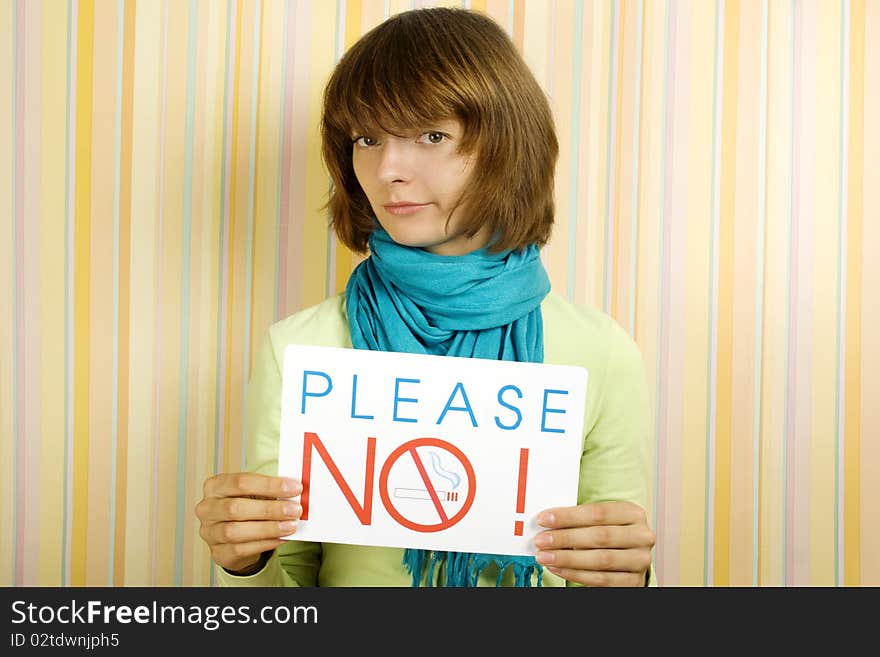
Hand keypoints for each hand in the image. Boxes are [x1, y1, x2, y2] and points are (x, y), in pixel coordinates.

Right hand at [195, 473, 301, 574]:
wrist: (233, 535)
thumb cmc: (245, 505)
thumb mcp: (253, 493)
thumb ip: (269, 490)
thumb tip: (294, 491)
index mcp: (215, 486)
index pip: (241, 482)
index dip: (269, 485)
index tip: (294, 488)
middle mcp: (207, 508)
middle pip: (235, 508)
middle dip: (269, 509)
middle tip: (294, 510)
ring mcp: (209, 532)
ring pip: (235, 531)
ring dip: (267, 529)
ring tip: (290, 526)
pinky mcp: (218, 552)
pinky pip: (240, 549)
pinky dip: (264, 543)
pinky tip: (281, 538)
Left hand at [533, 501, 654, 586]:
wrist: (629, 556)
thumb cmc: (609, 531)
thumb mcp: (602, 519)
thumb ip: (580, 518)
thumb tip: (547, 521)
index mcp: (633, 513)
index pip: (598, 512)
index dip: (569, 516)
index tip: (544, 519)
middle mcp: (642, 536)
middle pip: (600, 536)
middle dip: (565, 538)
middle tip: (541, 539)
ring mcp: (640, 560)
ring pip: (600, 560)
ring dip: (567, 558)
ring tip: (544, 556)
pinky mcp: (634, 581)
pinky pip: (601, 579)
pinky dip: (575, 574)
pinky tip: (557, 568)